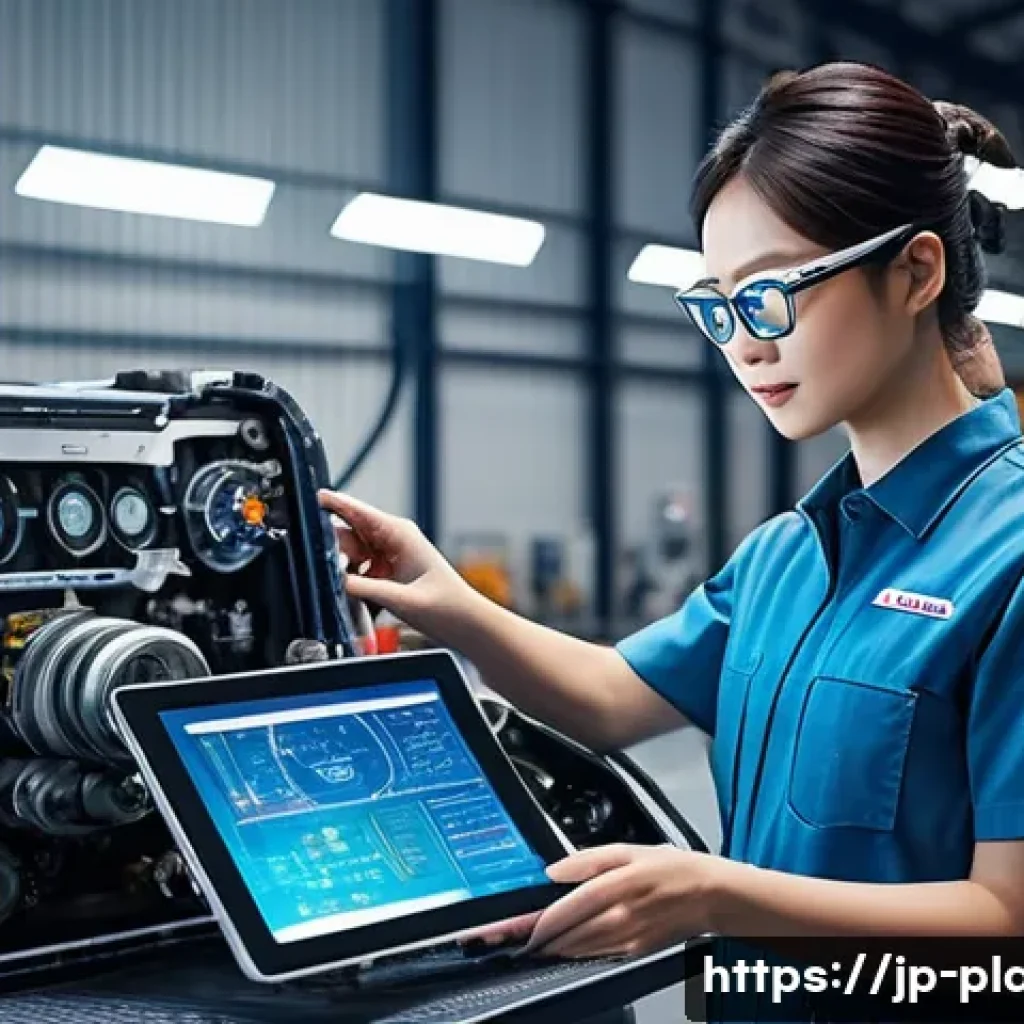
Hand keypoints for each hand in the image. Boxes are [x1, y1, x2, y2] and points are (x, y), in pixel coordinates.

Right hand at [317, 490, 472, 639]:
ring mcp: (389, 555)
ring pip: (350, 555)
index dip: (332, 503)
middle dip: (333, 551)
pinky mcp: (388, 573)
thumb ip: (365, 589)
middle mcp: (393, 539)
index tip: (310, 498)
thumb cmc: (447, 607)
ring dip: (343, 570)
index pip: (357, 511)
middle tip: (329, 571)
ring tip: (346, 589)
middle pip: (348, 534)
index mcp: (399, 533)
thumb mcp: (402, 599)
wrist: (467, 624)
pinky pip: (358, 571)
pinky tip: (355, 597)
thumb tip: (334, 580)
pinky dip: (352, 582)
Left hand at [526, 844, 720, 958]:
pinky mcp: (636, 952)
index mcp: (617, 886)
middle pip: (569, 935)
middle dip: (539, 938)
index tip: (519, 926)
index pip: (568, 908)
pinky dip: (578, 954)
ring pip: (581, 950)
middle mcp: (621, 916)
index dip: (540, 921)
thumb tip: (555, 869)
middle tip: (515, 938)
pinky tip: (566, 949)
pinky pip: (598, 956)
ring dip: (555, 949)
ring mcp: (629, 939)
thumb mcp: (629, 849)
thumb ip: (588, 859)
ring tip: (534, 945)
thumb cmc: (673, 869)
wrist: (712, 896)